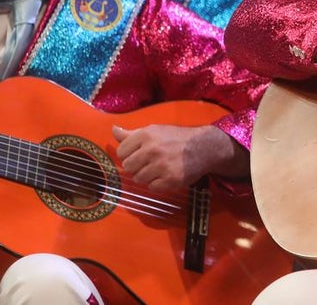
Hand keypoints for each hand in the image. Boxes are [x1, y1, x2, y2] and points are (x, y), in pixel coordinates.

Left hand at [113, 123, 247, 192]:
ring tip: (158, 168)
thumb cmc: (176, 138)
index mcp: (146, 135)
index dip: (129, 154)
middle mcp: (152, 150)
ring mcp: (161, 166)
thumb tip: (113, 130)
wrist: (203, 147)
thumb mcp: (154, 130)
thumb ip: (131, 134)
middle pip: (128, 167)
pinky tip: (166, 175)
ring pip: (139, 179)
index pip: (122, 152)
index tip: (138, 154)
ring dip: (147, 176)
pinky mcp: (170, 180)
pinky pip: (152, 188)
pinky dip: (158, 184)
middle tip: (148, 162)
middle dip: (136, 166)